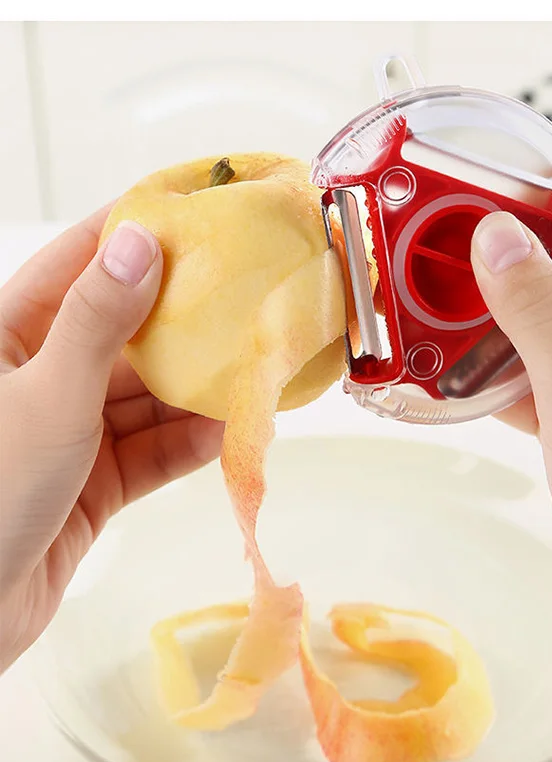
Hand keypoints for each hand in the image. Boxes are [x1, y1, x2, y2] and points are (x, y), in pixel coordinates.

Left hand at [0, 208, 223, 672]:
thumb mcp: (47, 398)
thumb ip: (97, 324)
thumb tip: (141, 242)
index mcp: (7, 337)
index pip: (79, 264)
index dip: (137, 234)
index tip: (195, 212)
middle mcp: (41, 377)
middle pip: (126, 332)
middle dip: (185, 319)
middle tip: (247, 297)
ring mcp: (70, 432)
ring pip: (147, 395)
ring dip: (197, 387)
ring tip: (253, 366)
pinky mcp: (95, 484)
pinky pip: (153, 451)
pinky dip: (191, 442)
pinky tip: (230, 428)